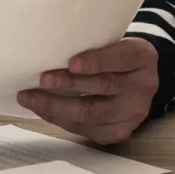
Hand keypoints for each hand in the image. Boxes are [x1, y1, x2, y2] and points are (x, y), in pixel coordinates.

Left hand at [17, 38, 158, 144]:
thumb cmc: (110, 55)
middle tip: (43, 80)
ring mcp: (136, 112)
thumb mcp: (109, 42)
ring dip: (57, 106)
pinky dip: (61, 120)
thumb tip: (46, 50)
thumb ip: (88, 45)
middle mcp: (144, 85)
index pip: (121, 58)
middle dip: (69, 84)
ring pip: (94, 113)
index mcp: (142, 57)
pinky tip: (42, 111)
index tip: (72, 63)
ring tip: (30, 98)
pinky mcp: (121, 130)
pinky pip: (89, 130)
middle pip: (104, 86)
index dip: (96, 61)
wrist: (134, 79)